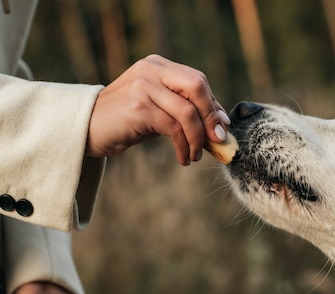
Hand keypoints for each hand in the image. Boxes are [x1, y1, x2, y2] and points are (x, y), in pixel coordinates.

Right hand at [86, 54, 230, 165]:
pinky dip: (183, 146)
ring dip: (198, 139)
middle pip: (197, 87)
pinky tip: (183, 158)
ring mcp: (143, 86)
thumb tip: (221, 125)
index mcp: (158, 66)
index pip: (198, 81)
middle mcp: (151, 70)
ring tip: (195, 155)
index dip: (214, 106)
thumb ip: (184, 110)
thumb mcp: (158, 110)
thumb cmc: (126, 122)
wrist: (86, 129)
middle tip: (217, 141)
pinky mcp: (138, 107)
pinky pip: (174, 128)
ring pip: (188, 112)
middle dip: (211, 117)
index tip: (221, 130)